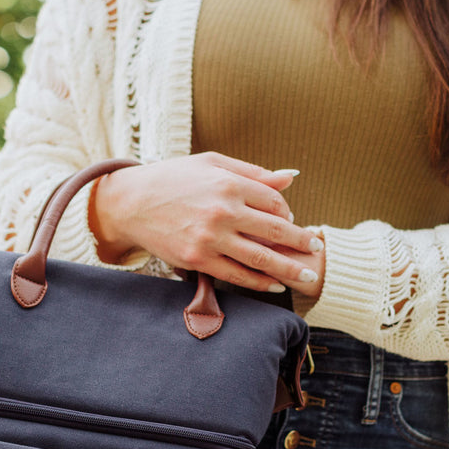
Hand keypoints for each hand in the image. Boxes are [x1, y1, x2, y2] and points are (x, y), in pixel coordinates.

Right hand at [89, 152, 323, 293]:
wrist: (131, 202)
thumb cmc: (174, 178)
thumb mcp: (213, 163)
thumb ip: (254, 173)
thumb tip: (292, 176)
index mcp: (229, 183)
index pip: (274, 202)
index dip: (287, 213)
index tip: (292, 221)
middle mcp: (223, 211)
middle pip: (275, 231)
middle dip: (301, 243)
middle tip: (317, 250)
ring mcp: (210, 237)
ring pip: (261, 257)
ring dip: (289, 268)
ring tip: (308, 276)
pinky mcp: (198, 259)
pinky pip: (237, 274)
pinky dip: (259, 281)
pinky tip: (275, 284)